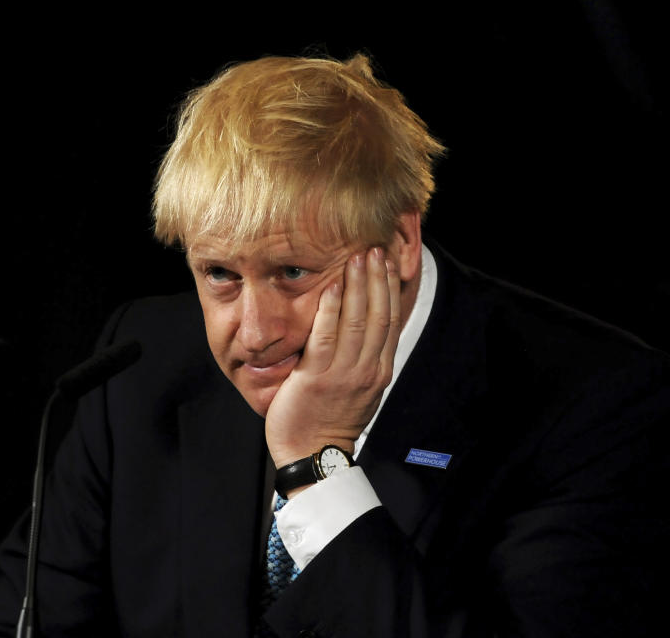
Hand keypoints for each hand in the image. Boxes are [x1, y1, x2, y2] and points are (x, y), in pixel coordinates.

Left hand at [265, 246, 401, 470]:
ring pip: (359, 321)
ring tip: (358, 256)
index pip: (390, 321)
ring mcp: (344, 373)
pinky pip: (327, 336)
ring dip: (359, 285)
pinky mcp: (318, 377)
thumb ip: (360, 358)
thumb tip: (361, 328)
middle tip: (375, 248)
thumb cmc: (327, 421)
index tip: (388, 262)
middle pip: (379, 314)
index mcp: (378, 371)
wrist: (312, 455)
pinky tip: (333, 286)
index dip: (389, 289)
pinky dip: (332, 309)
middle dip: (378, 278)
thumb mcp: (357, 389)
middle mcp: (367, 370)